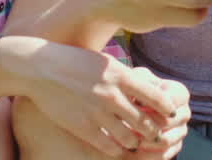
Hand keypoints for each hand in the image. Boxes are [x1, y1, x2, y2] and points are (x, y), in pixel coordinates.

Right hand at [0, 37, 183, 156]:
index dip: (168, 109)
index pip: (158, 98)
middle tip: (157, 133)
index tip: (170, 113)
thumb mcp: (107, 63)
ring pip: (130, 138)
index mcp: (122, 75)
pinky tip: (119, 147)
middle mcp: (112, 95)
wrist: (41, 68)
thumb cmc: (76, 62)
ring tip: (137, 141)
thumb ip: (127, 77)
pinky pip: (109, 146)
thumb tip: (151, 89)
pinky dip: (118, 150)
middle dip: (155, 131)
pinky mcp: (82, 126)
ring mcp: (97, 113)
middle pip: (147, 122)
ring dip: (137, 142)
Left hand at [123, 66, 191, 158]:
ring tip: (124, 137)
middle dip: (146, 124)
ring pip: (165, 141)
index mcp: (180, 93)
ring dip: (143, 141)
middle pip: (168, 122)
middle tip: (125, 125)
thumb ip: (139, 81)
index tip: (133, 105)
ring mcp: (181, 131)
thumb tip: (139, 98)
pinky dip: (144, 155)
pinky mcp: (175, 147)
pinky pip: (162, 155)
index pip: (170, 101)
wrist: (128, 110)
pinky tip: (128, 151)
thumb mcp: (134, 80)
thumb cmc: (132, 90)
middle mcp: (184, 112)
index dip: (151, 105)